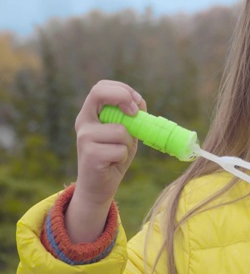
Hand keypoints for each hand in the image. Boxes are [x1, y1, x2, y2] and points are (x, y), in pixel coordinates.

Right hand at [65, 80, 146, 242]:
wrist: (98, 187)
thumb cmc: (114, 156)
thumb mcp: (125, 133)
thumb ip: (131, 118)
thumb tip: (141, 102)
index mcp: (90, 114)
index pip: (100, 87)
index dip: (121, 89)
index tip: (136, 103)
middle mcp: (83, 122)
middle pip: (100, 93)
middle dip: (123, 97)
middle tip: (136, 114)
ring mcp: (84, 137)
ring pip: (121, 130)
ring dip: (128, 143)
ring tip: (118, 153)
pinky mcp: (90, 154)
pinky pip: (120, 149)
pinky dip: (124, 157)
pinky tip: (113, 163)